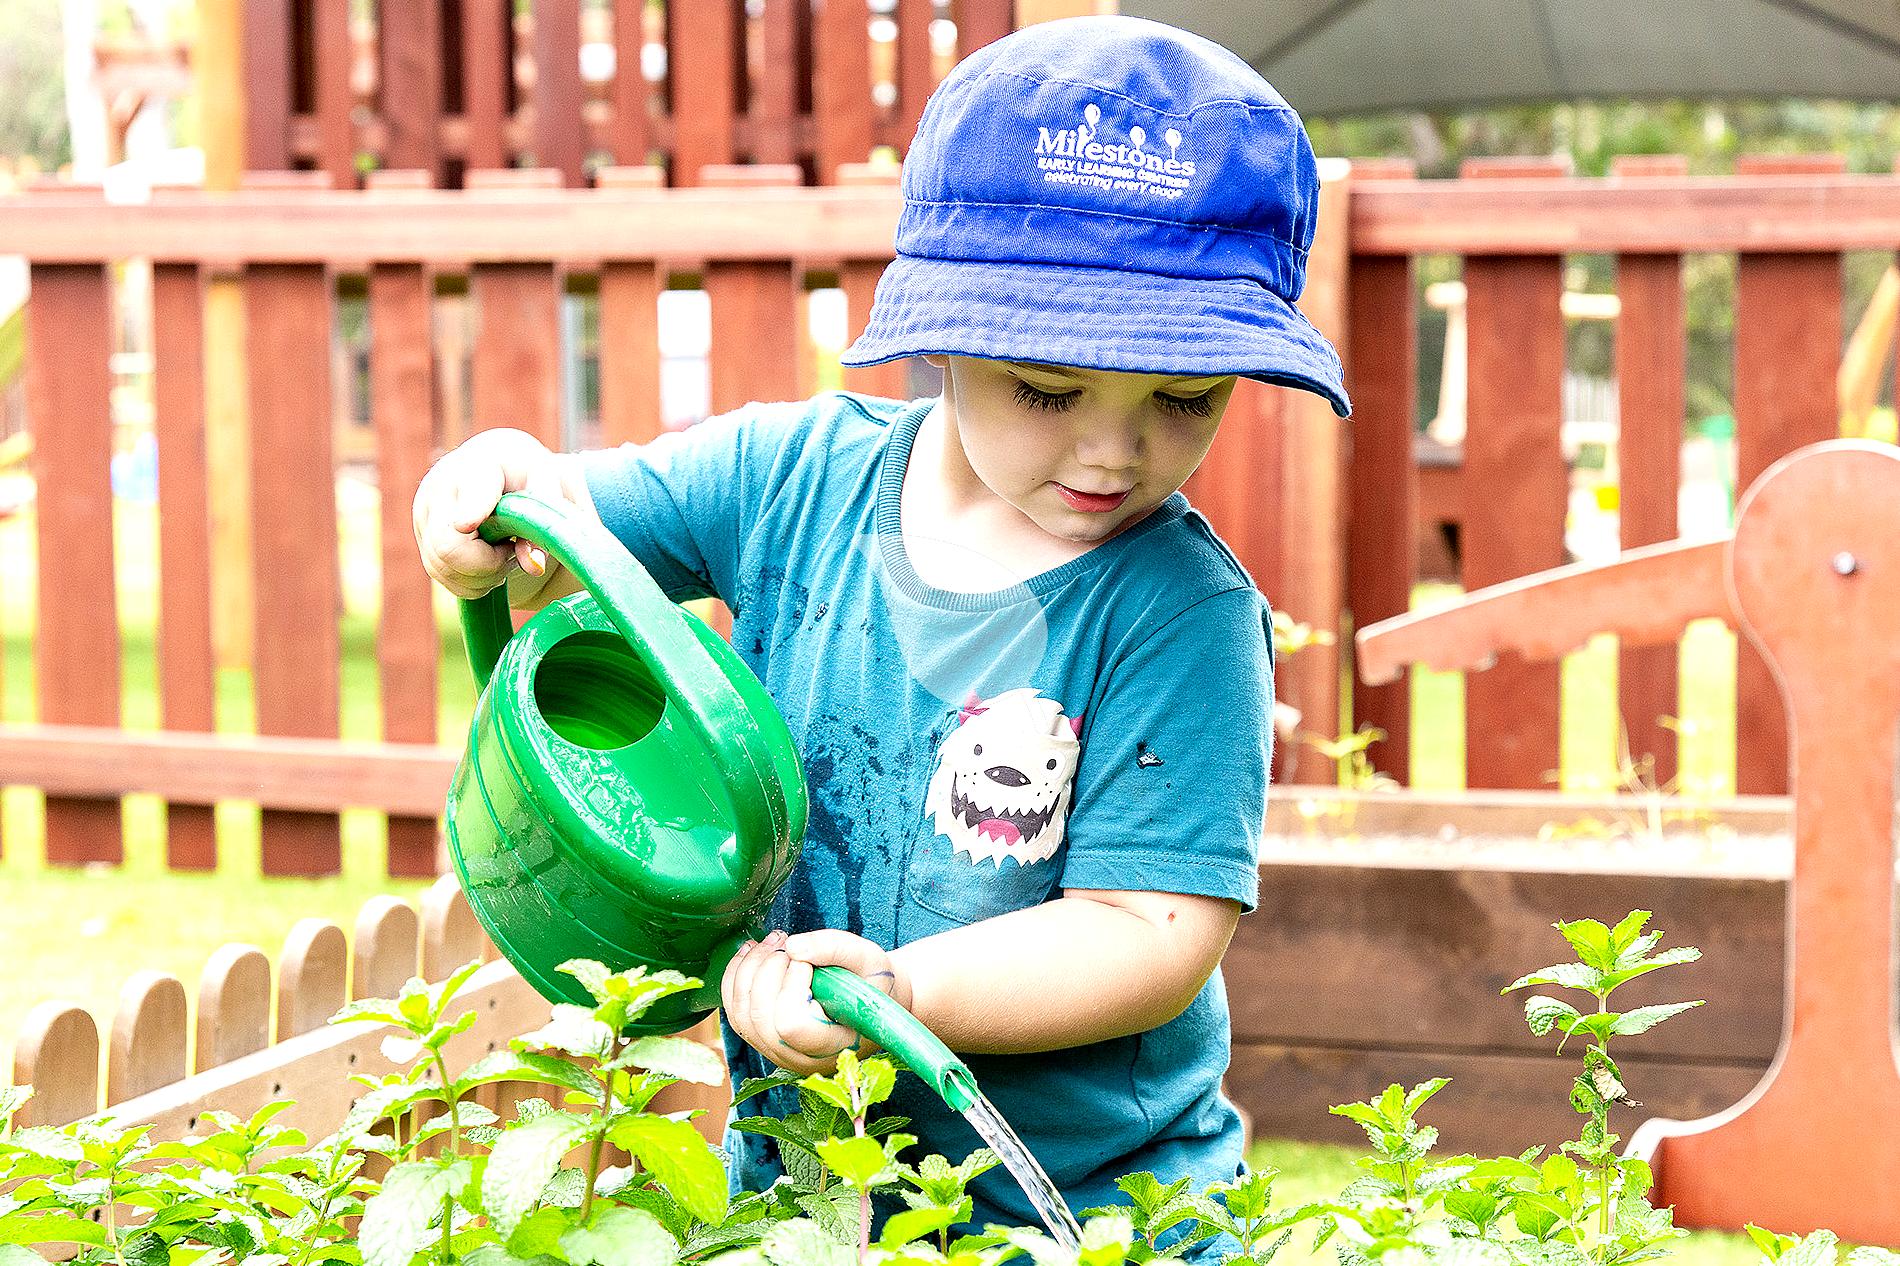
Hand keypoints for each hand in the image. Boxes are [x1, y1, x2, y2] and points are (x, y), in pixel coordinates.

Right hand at [411, 427, 594, 599]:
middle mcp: (439, 488)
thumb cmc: (528, 478)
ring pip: (443, 569)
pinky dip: (470, 580)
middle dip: (488, 564)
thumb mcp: (549, 490)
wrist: (503, 472)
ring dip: (482, 574)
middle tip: (510, 551)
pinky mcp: (422, 538)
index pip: (470, 494)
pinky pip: (441, 576)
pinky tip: (487, 560)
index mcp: (476, 465)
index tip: (467, 525)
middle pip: (449, 548)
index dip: (470, 512)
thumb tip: (533, 565)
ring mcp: (424, 515)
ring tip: (503, 551)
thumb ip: (546, 522)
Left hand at [721, 929, 911, 1074]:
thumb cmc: (874, 982)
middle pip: (760, 1018)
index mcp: (832, 1047)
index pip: (791, 1025)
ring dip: (749, 968)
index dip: (792, 986)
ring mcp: (776, 1052)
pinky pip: (733, 1011)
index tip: (808, 963)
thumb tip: (792, 946)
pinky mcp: (761, 1038)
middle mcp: (799, 1059)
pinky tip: (753, 951)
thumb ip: (834, 948)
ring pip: (741, 1014)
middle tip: (786, 942)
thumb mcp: (867, 958)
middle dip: (767, 969)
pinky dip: (736, 976)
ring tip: (773, 943)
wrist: (872, 1000)